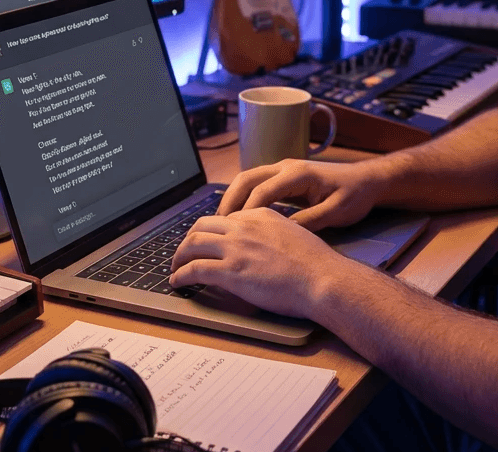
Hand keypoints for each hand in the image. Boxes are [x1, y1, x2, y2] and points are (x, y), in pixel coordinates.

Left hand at [169, 208, 347, 317]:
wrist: (321, 278)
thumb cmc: (315, 263)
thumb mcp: (293, 233)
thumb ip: (272, 234)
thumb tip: (262, 246)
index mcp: (259, 214)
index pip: (225, 218)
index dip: (212, 232)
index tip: (208, 243)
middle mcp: (243, 226)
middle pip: (201, 225)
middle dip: (188, 239)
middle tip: (184, 252)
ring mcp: (235, 248)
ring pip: (192, 244)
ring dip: (178, 256)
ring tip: (175, 268)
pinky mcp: (230, 271)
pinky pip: (195, 269)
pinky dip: (181, 275)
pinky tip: (178, 282)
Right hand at [218, 158, 383, 231]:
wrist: (367, 180)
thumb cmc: (355, 195)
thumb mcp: (337, 211)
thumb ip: (310, 220)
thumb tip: (282, 233)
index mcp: (297, 173)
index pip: (262, 191)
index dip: (245, 212)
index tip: (232, 233)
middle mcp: (285, 166)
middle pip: (246, 179)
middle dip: (229, 202)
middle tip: (216, 227)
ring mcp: (283, 170)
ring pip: (248, 180)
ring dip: (233, 199)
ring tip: (221, 225)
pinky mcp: (284, 177)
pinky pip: (256, 185)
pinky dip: (243, 199)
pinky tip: (239, 218)